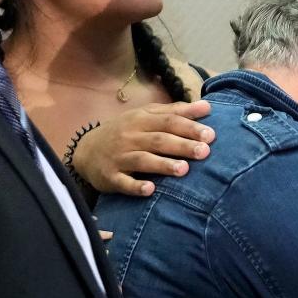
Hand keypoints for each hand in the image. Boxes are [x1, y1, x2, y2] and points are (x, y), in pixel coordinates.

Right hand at [74, 101, 214, 195]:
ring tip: (184, 170)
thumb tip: (207, 107)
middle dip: (182, 145)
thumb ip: (176, 111)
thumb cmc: (125, 132)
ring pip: (143, 160)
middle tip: (205, 151)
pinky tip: (150, 190)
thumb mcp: (146, 116)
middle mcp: (130, 137)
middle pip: (159, 140)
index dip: (189, 127)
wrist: (86, 150)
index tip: (211, 134)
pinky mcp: (110, 177)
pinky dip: (136, 186)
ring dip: (163, 165)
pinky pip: (123, 182)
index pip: (168, 121)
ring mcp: (119, 157)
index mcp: (141, 120)